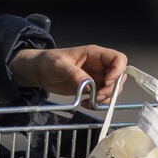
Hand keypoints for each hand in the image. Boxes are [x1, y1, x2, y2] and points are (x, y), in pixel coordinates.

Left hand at [9, 45, 126, 101]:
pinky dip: (97, 103)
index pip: (118, 59)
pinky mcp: (91, 88)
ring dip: (105, 98)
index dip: (118, 71)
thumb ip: (74, 73)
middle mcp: (99, 65)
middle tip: (98, 96)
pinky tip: (85, 103)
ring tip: (90, 100)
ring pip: (112, 88)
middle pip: (119, 76)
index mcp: (94, 54)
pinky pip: (102, 97)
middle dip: (112, 88)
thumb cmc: (48, 61)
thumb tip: (89, 85)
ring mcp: (96, 77)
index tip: (107, 82)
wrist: (39, 72)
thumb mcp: (59, 65)